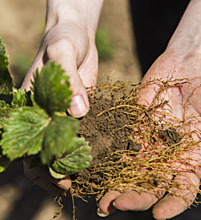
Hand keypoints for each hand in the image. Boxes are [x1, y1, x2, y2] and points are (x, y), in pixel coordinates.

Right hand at [21, 0, 102, 192]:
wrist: (76, 36)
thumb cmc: (63, 40)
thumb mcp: (61, 53)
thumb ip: (67, 80)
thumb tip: (78, 112)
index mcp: (30, 106)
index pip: (28, 148)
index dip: (41, 168)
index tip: (61, 180)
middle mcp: (45, 115)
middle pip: (47, 154)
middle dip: (59, 172)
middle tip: (78, 184)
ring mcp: (63, 114)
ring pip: (65, 147)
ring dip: (74, 163)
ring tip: (90, 176)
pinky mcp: (80, 110)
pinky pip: (83, 132)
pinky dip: (88, 146)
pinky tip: (99, 154)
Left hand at [97, 48, 200, 218]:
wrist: (186, 64)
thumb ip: (197, 134)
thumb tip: (184, 160)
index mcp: (188, 153)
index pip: (182, 186)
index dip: (172, 202)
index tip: (159, 215)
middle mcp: (166, 151)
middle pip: (150, 181)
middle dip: (135, 196)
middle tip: (115, 206)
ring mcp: (148, 138)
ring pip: (132, 167)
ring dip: (117, 183)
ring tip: (102, 198)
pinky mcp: (133, 124)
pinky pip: (121, 142)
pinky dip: (111, 155)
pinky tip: (98, 166)